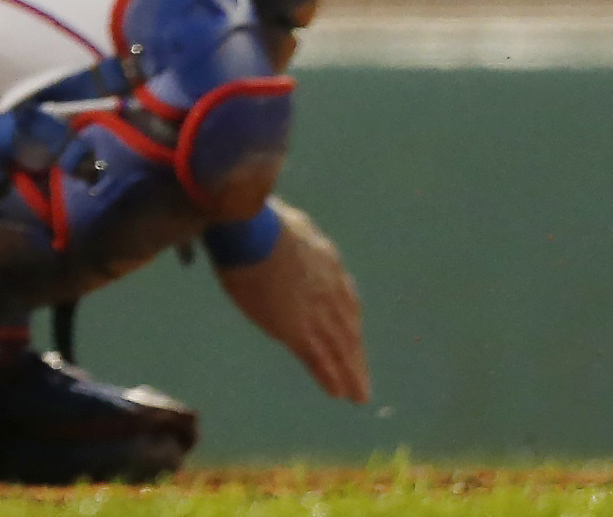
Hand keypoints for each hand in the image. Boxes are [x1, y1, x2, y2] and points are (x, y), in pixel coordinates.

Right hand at [218, 201, 368, 402]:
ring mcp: (314, 313)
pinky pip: (318, 359)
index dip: (351, 324)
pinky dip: (329, 377)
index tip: (354, 339)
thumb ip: (298, 232)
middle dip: (356, 358)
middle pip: (348, 332)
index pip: (347, 301)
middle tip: (363, 382)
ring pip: (339, 351)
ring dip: (350, 375)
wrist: (249, 230)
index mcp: (329, 265)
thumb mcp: (291, 221)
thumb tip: (295, 226)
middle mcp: (329, 293)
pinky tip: (336, 392)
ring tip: (357, 395)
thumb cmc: (259, 218)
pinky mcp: (296, 329)